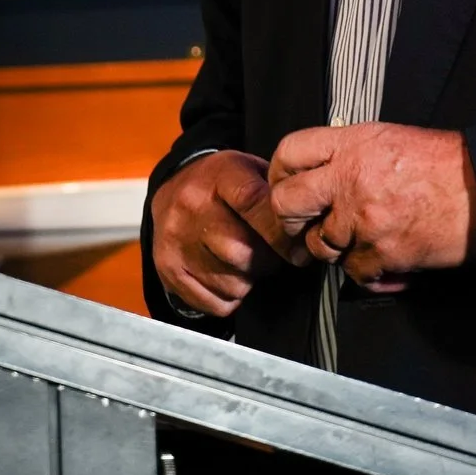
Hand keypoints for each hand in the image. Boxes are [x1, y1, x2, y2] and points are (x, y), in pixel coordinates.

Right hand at [150, 150, 296, 317]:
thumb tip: (307, 227)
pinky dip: (230, 297)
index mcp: (219, 176)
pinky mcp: (168, 268)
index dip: (280, 233)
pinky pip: (216, 303)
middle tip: (270, 255)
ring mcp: (175, 239)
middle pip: (241, 252)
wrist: (172, 189)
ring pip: (232, 283)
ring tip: (246, 262)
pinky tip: (227, 274)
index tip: (298, 249)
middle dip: (266, 261)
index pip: (253, 203)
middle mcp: (191, 206)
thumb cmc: (223, 185)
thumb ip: (276, 195)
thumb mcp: (250, 171)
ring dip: (249, 280)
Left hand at [265, 124, 475, 291]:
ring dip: (334, 247)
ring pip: (320, 244)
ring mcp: (363, 218)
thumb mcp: (390, 139)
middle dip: (290, 219)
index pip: (290, 152)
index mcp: (351, 143)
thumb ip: (350, 153)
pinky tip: (383, 259)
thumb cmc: (446, 164)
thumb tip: (322, 171)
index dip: (279, 173)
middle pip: (286, 203)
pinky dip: (367, 271)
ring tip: (357, 240)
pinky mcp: (382, 252)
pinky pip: (353, 272)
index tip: (284, 186)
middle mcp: (350, 178)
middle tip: (302, 225)